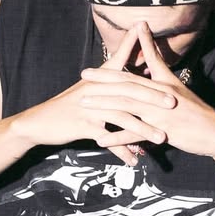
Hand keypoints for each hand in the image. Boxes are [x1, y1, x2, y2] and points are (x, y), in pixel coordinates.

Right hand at [16, 24, 178, 164]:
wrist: (40, 122)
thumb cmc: (66, 107)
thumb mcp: (87, 91)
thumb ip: (108, 84)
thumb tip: (127, 80)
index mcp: (99, 80)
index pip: (122, 63)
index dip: (141, 56)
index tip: (159, 55)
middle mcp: (97, 91)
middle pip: (129, 91)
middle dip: (153, 97)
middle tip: (174, 103)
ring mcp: (90, 108)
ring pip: (123, 117)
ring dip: (144, 129)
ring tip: (162, 138)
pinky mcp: (84, 126)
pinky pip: (108, 140)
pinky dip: (122, 151)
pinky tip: (134, 160)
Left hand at [80, 22, 214, 162]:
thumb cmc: (196, 111)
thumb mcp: (178, 89)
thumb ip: (162, 75)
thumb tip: (150, 62)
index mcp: (162, 83)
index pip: (134, 71)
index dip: (114, 64)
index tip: (93, 65)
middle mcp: (159, 95)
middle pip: (126, 84)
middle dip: (102, 79)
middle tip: (83, 76)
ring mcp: (160, 113)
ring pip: (127, 105)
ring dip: (104, 104)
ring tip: (84, 103)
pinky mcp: (163, 131)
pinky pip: (135, 134)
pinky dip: (117, 137)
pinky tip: (100, 140)